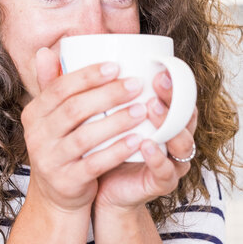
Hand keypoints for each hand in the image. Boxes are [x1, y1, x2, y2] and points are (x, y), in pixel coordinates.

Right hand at [22, 48, 145, 213]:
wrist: (57, 193)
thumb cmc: (61, 145)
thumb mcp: (51, 116)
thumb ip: (52, 85)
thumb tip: (46, 50)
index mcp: (34, 114)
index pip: (58, 89)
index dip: (87, 76)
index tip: (115, 65)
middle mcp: (37, 135)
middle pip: (73, 110)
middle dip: (107, 94)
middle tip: (136, 84)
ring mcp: (49, 160)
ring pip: (85, 136)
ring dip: (116, 121)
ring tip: (143, 109)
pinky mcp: (66, 181)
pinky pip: (94, 163)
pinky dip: (117, 150)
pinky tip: (139, 140)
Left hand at [94, 71, 197, 211]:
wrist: (100, 188)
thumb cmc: (101, 147)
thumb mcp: (98, 116)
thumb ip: (92, 91)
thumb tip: (60, 56)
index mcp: (162, 119)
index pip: (176, 98)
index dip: (172, 82)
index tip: (158, 66)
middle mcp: (172, 138)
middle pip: (183, 115)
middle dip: (172, 97)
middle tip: (157, 81)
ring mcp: (170, 161)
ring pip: (181, 141)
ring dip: (166, 122)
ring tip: (150, 107)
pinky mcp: (161, 182)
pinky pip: (165, 170)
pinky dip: (157, 157)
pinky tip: (145, 144)